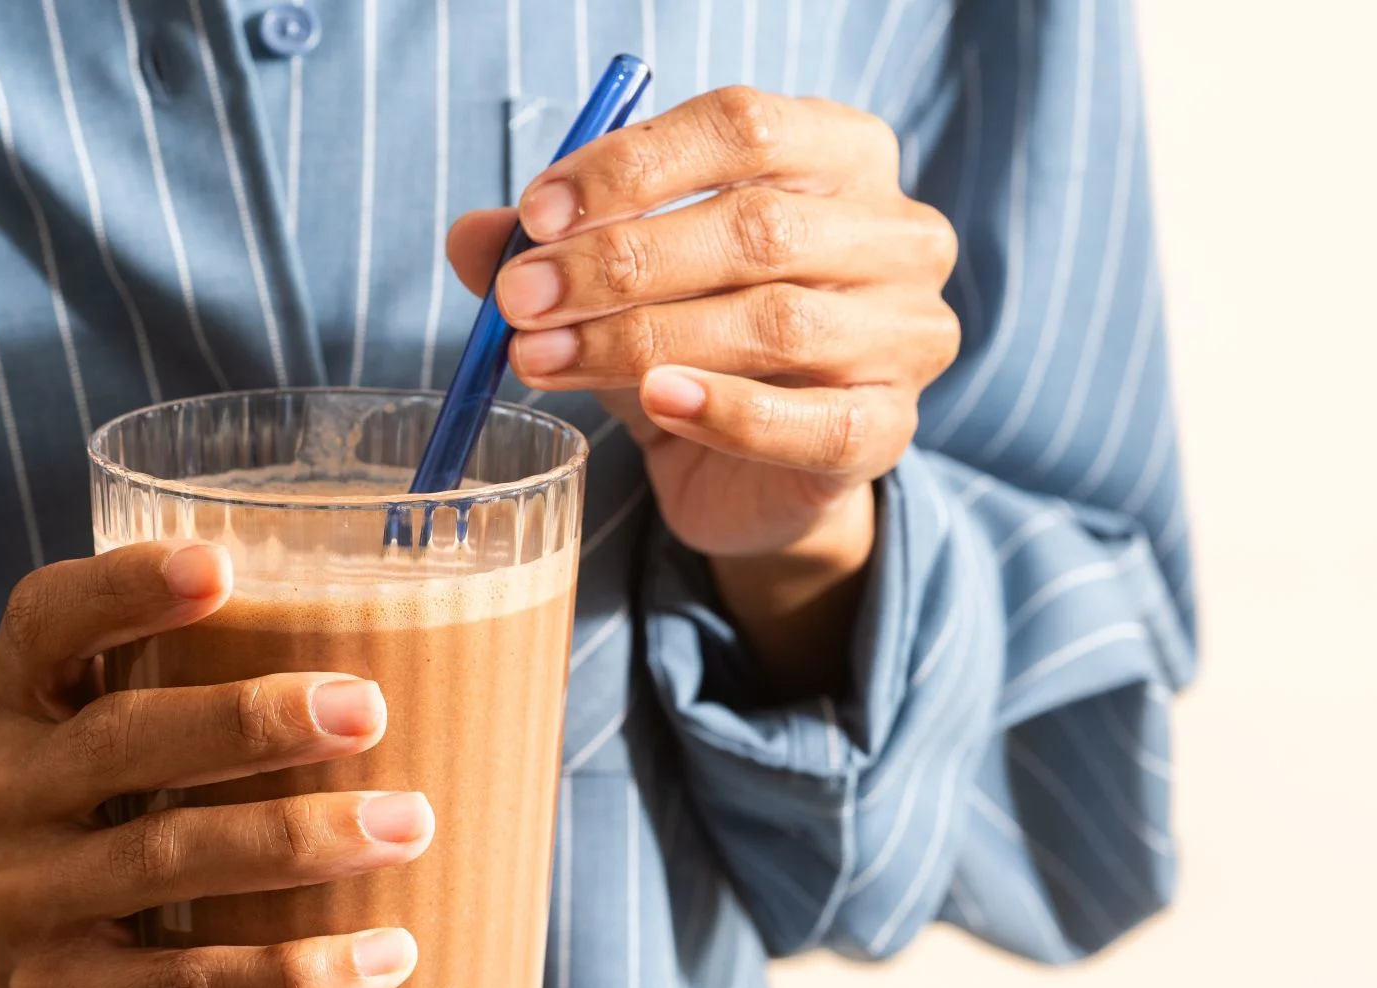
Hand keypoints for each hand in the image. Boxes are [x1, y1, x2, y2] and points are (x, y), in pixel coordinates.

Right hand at [0, 542, 430, 987]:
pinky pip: (184, 986)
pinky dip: (294, 972)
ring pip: (160, 858)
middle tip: (369, 711)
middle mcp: (0, 793)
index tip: (221, 567)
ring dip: (296, 840)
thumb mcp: (125, 753)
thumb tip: (430, 647)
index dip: (123, 587)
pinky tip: (384, 956)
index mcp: (17, 702)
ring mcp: (21, 904)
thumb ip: (210, 687)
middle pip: (118, 739)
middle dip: (249, 720)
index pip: (47, 621)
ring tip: (409, 825)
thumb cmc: (121, 836)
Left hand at [447, 87, 959, 694]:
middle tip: (521, 298)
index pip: (744, 127)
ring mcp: (905, 332)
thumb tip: (471, 238)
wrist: (754, 473)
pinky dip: (726, 411)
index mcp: (840, 153)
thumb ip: (555, 249)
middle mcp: (894, 232)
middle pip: (756, 226)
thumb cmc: (696, 343)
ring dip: (641, 339)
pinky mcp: (889, 429)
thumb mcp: (618, 282)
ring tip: (544, 359)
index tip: (536, 215)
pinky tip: (657, 403)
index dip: (632, 166)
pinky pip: (811, 421)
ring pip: (774, 322)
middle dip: (618, 263)